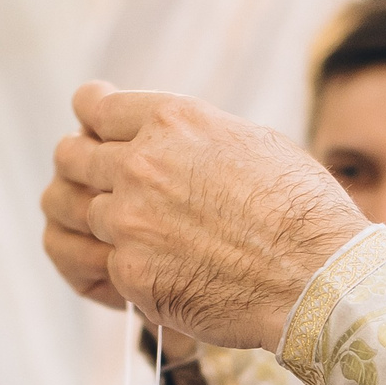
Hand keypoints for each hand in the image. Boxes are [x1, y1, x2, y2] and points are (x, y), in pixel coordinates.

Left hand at [39, 81, 366, 350]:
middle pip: (69, 157)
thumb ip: (194, 138)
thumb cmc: (302, 211)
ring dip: (82, 218)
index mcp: (172, 122)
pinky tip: (130, 277)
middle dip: (77, 167)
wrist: (316, 277)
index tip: (90, 128)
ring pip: (69, 210)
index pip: (94, 107)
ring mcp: (129, 221)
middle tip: (90, 181)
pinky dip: (106, 271)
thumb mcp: (252, 143)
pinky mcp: (129, 273)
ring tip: (103, 230)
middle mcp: (141, 164)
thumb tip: (172, 141)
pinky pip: (92, 265)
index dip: (89, 117)